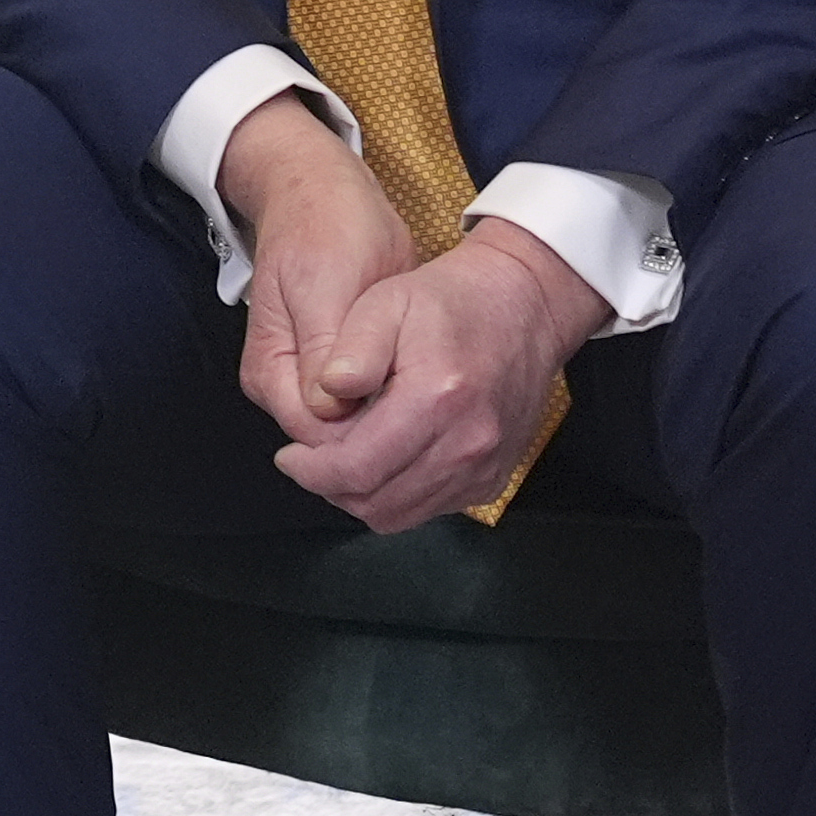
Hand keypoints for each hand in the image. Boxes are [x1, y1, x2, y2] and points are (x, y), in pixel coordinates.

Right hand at [219, 93, 413, 451]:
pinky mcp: (338, 377)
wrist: (325, 194)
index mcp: (271, 371)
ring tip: (440, 397)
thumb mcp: (327, 281)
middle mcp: (285, 388)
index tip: (418, 405)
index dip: (369, 435)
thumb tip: (331, 406)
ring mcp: (310, 385)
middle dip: (386, 435)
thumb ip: (324, 348)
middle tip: (439, 406)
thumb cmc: (328, 227)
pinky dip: (403, 409)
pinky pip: (372, 415)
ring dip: (399, 424)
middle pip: (336, 448)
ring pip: (359, 436)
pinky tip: (433, 388)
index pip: (318, 439)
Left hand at [270, 221, 609, 529]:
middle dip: (330, 487)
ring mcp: (485, 466)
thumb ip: (350, 350)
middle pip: (377, 503)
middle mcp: (467, 444)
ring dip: (362, 496)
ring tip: (341, 459)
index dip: (311, 472)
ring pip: (402, 514)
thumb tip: (324, 395)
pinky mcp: (494, 477)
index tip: (289, 457)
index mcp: (436, 400)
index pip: (357, 469)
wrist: (525, 306)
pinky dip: (397, 495)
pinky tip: (384, 460)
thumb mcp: (386, 302)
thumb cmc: (452, 300)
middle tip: (309, 460)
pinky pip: (431, 509)